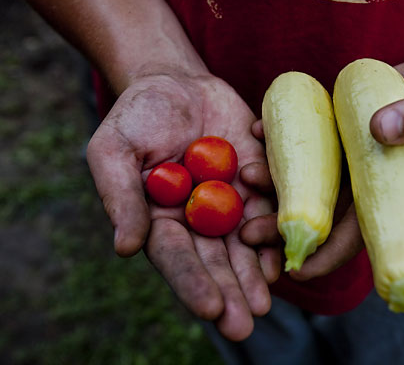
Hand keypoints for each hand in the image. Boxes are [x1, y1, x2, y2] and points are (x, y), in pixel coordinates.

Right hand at [86, 72, 279, 340]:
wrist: (175, 83)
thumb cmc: (136, 117)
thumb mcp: (114, 151)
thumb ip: (120, 197)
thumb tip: (126, 248)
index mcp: (161, 220)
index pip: (177, 258)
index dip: (193, 283)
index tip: (211, 309)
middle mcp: (199, 219)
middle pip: (216, 261)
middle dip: (231, 292)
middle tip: (246, 323)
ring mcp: (231, 200)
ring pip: (246, 243)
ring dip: (256, 273)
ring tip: (266, 300)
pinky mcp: (257, 178)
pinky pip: (270, 205)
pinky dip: (278, 229)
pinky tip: (286, 255)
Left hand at [243, 51, 403, 280]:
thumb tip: (380, 130)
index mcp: (397, 191)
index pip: (360, 234)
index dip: (329, 255)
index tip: (295, 270)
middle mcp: (369, 180)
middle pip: (323, 212)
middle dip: (284, 226)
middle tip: (247, 231)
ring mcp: (351, 156)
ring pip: (308, 178)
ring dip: (275, 182)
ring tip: (247, 175)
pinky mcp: (340, 130)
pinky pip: (307, 140)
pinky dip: (281, 138)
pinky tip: (257, 130)